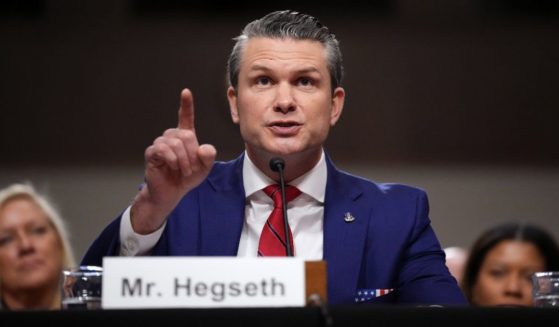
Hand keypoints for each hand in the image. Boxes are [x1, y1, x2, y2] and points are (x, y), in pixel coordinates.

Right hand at [131, 89, 216, 233]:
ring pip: (175, 143)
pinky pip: (163, 149)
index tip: (186, 92)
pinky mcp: (152, 152)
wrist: (171, 192)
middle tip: (191, 169)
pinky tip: (173, 166)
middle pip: (186, 135)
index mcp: (185, 137)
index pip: (185, 117)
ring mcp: (160, 143)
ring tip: (183, 171)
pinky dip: (172, 159)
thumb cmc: (186, 178)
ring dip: (183, 160)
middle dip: (192, 154)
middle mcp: (171, 137)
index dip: (186, 105)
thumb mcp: (204, 168)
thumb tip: (204, 148)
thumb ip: (208, 157)